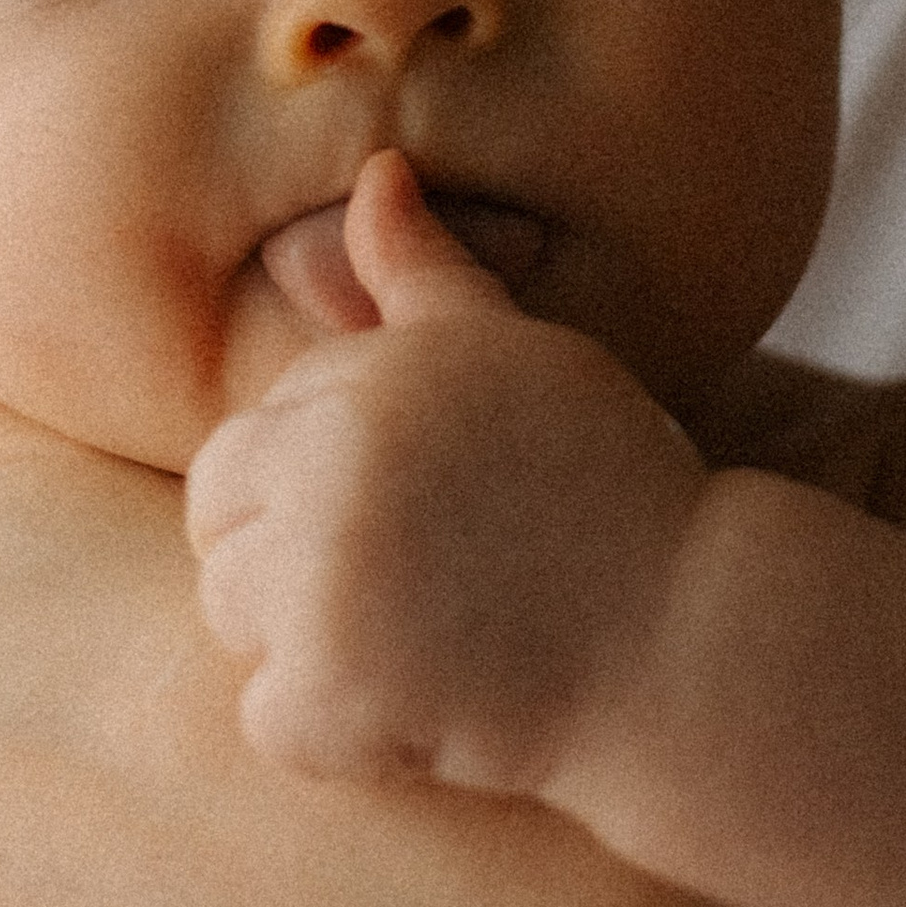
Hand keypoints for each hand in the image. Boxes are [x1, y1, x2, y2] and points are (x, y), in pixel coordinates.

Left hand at [187, 153, 707, 796]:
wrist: (688, 641)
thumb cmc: (608, 489)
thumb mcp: (515, 357)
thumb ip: (422, 274)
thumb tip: (376, 173)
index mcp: (364, 380)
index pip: (256, 434)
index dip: (334, 482)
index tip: (429, 510)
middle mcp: (330, 466)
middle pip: (217, 520)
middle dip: (291, 556)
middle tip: (414, 584)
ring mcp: (322, 582)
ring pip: (232, 615)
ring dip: (312, 643)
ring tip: (429, 637)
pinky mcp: (328, 693)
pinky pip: (269, 717)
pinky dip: (337, 733)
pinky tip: (430, 706)